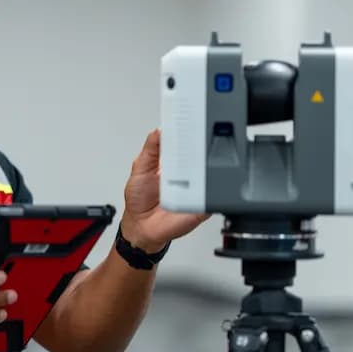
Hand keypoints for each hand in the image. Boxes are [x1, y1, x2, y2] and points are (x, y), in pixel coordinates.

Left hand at [121, 129, 209, 252]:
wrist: (143, 229)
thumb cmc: (140, 200)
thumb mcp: (140, 168)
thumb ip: (151, 149)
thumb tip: (160, 130)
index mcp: (173, 162)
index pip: (185, 142)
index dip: (188, 132)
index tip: (189, 122)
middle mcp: (187, 173)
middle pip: (201, 155)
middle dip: (200, 147)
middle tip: (195, 140)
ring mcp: (196, 188)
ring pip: (210, 174)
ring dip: (207, 168)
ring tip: (196, 166)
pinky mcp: (202, 204)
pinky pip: (213, 196)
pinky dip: (210, 191)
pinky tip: (201, 187)